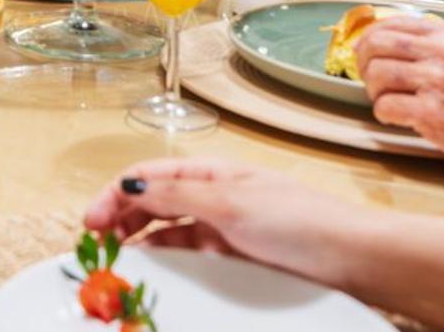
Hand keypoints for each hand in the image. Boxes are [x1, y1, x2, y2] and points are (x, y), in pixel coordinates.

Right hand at [84, 159, 364, 283]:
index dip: (116, 193)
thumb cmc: (300, 221)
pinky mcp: (235, 260)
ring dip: (139, 241)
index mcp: (213, 172)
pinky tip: (155, 271)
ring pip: (168, 231)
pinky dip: (166, 261)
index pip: (151, 176)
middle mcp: (215, 197)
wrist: (351, 259)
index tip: (91, 220)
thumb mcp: (230, 204)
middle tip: (95, 243)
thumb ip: (177, 195)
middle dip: (120, 217)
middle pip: (154, 202)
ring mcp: (224, 229)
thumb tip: (130, 183)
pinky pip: (189, 257)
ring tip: (118, 259)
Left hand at [355, 17, 443, 165]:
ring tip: (387, 99)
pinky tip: (397, 116)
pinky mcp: (430, 112)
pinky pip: (384, 106)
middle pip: (376, 44)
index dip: (371, 38)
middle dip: (364, 61)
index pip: (392, 24)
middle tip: (369, 76)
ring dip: (374, 90)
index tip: (367, 51)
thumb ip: (432, 43)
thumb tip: (384, 39)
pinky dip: (384, 113)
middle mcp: (442, 53)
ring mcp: (435, 82)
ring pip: (376, 74)